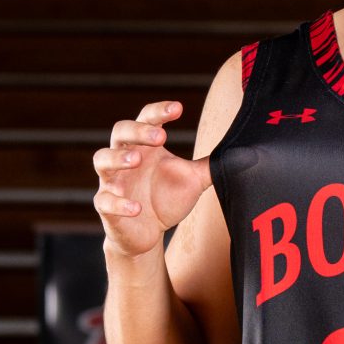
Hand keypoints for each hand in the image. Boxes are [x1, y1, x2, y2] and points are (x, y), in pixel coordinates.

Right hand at [92, 101, 211, 259]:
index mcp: (146, 147)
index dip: (159, 111)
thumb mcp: (192, 181)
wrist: (146, 234)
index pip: (147, 118)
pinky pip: (104, 200)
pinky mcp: (106, 206)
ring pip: (102, 159)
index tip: (178, 108)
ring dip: (118, 157)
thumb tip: (242, 153)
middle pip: (121, 131)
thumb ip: (209, 166)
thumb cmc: (166, 200)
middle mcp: (126, 158)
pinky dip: (119, 203)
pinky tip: (137, 208)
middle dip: (138, 131)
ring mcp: (113, 181)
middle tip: (161, 135)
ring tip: (136, 159)